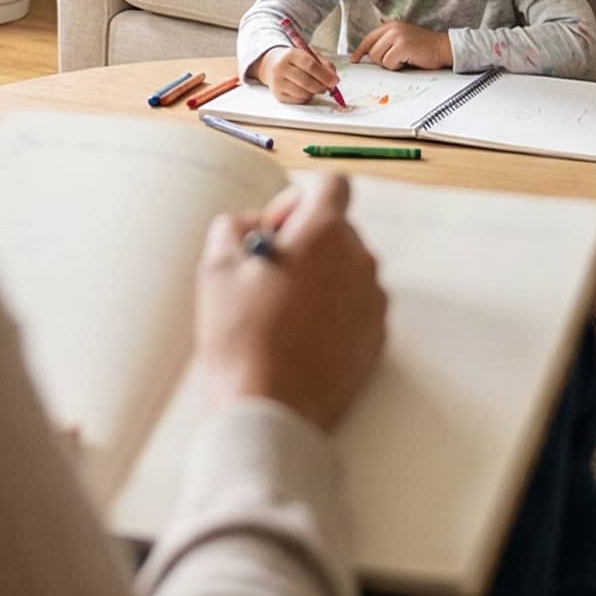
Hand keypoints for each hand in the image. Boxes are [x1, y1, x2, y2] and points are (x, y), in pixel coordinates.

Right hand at [194, 173, 386, 433]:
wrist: (271, 410)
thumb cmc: (242, 338)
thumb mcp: (217, 267)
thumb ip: (234, 225)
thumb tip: (252, 224)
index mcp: (325, 233)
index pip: (332, 184)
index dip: (298, 199)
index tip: (275, 230)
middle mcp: (359, 260)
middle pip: (337, 229)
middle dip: (305, 242)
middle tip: (268, 275)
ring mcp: (374, 302)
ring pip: (347, 270)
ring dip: (319, 278)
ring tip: (281, 312)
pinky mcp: (378, 339)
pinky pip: (356, 308)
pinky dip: (334, 312)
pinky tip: (300, 338)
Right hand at [261, 41, 340, 102]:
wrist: (272, 63)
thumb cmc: (294, 60)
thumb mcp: (308, 55)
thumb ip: (323, 64)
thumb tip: (334, 79)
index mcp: (290, 54)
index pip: (310, 66)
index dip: (325, 75)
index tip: (334, 81)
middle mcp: (281, 67)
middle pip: (306, 81)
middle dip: (321, 86)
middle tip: (328, 87)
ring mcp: (278, 82)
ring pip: (302, 93)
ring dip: (314, 92)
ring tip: (317, 87)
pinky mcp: (278, 94)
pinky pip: (298, 100)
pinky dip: (306, 97)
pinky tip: (306, 90)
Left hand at [353, 20, 451, 69]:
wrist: (442, 47)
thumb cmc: (423, 47)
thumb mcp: (402, 38)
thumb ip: (387, 42)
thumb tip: (369, 54)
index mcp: (390, 25)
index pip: (368, 38)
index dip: (360, 50)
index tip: (355, 59)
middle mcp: (392, 28)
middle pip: (372, 51)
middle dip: (381, 61)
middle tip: (396, 60)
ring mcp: (398, 36)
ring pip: (379, 58)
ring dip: (389, 64)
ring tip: (403, 59)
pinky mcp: (403, 46)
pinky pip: (389, 63)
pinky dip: (397, 66)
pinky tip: (407, 61)